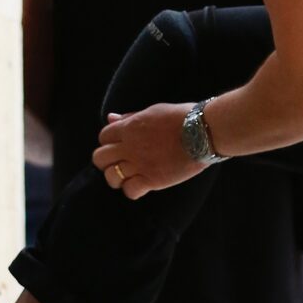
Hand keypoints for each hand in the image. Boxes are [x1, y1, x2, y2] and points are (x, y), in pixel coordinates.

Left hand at [93, 105, 207, 199]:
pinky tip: (141, 185)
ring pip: (111, 177)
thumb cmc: (183, 118)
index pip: (103, 136)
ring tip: (128, 175)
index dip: (108, 141)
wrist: (203, 132)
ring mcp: (140, 165)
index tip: (119, 145)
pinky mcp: (153, 180)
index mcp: (130, 128)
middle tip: (119, 162)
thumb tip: (111, 118)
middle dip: (105, 161)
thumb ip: (131, 117)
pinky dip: (132, 190)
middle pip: (99, 158)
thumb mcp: (154, 111)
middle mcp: (130, 147)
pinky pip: (130, 191)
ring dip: (116, 177)